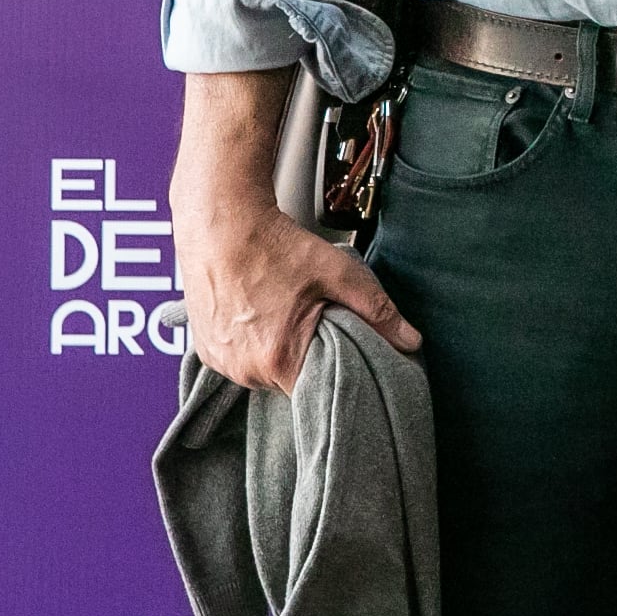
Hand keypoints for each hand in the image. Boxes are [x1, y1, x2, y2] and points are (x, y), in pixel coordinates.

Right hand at [172, 69, 418, 394]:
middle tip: (319, 323)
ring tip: (287, 314)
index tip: (347, 354)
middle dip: (311, 358)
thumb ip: (378, 311)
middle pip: (292, 382)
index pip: (320, 391)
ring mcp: (220, 362)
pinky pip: (241, 360)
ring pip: (266, 371)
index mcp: (277, 359)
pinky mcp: (205, 350)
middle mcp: (244, 370)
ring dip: (281, 351)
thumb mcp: (337, 273)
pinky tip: (263, 315)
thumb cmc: (275, 246)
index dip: (339, 373)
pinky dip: (255, 344)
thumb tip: (411, 341)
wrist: (220, 224)